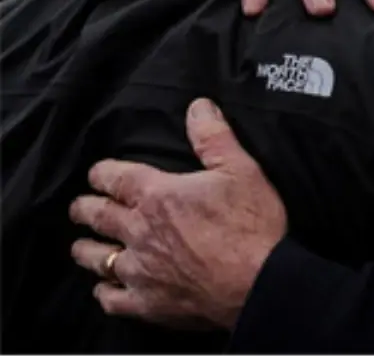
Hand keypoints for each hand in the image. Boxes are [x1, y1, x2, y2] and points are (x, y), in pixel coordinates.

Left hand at [69, 99, 286, 329]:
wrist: (259, 282)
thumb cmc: (251, 225)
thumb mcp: (241, 170)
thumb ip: (214, 137)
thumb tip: (198, 106)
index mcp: (158, 195)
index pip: (115, 177)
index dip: (102, 173)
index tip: (98, 174)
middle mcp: (139, 231)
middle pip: (97, 216)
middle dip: (85, 209)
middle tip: (79, 207)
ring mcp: (139, 270)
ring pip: (96, 258)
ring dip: (86, 249)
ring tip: (82, 246)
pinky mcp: (146, 303)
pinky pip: (111, 299)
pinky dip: (103, 291)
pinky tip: (103, 288)